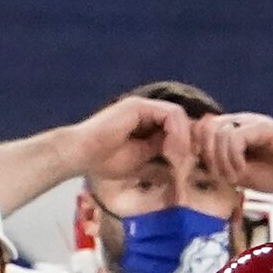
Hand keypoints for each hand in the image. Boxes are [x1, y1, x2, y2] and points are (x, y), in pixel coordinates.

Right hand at [67, 95, 194, 186]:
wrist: (82, 154)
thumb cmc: (105, 161)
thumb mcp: (143, 163)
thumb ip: (161, 159)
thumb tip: (184, 167)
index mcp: (148, 125)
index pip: (179, 129)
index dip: (189, 146)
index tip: (190, 166)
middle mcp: (147, 113)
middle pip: (183, 121)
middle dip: (190, 142)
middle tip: (189, 164)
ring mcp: (143, 107)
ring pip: (180, 116)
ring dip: (185, 139)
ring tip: (178, 158)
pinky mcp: (139, 106)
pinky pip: (171, 113)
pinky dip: (177, 132)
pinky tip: (171, 149)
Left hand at [195, 112, 272, 194]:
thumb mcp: (244, 175)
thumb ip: (224, 166)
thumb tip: (203, 165)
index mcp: (235, 130)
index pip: (203, 128)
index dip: (199, 149)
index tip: (210, 172)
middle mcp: (241, 121)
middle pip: (206, 126)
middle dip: (207, 155)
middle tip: (221, 176)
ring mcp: (253, 122)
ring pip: (219, 132)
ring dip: (222, 159)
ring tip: (235, 177)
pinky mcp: (264, 127)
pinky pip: (235, 137)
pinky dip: (233, 157)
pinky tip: (243, 170)